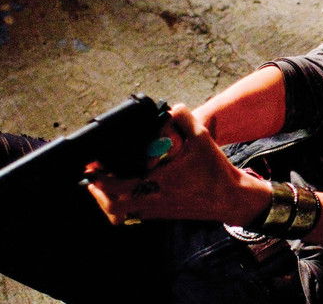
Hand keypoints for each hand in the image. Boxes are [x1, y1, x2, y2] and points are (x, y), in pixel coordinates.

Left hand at [86, 104, 268, 225]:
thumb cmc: (215, 171)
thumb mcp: (203, 138)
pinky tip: (124, 191)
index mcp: (159, 181)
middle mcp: (154, 199)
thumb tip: (171, 108)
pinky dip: (122, 206)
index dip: (100, 177)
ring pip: (119, 213)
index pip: (119, 185)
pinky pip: (132, 215)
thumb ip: (185, 118)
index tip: (93, 165)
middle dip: (97, 191)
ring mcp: (156, 210)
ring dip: (107, 200)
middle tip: (92, 176)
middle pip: (112, 204)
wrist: (230, 198)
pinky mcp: (161, 216)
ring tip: (102, 184)